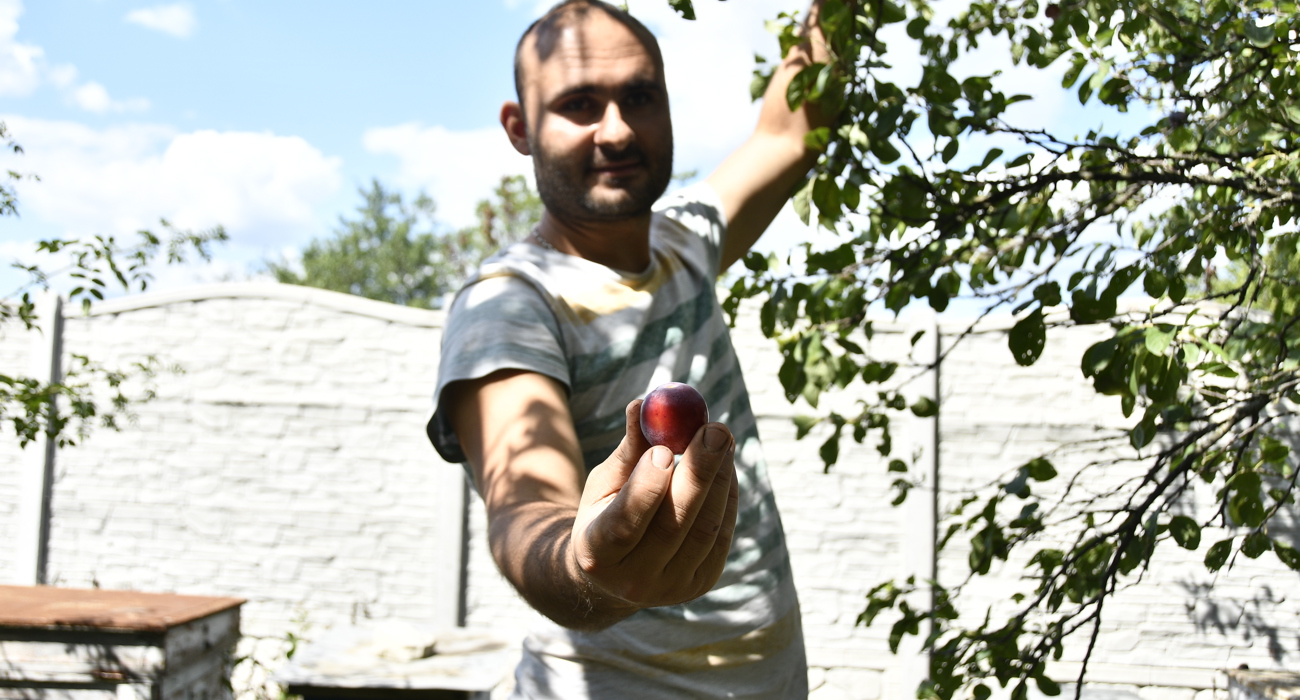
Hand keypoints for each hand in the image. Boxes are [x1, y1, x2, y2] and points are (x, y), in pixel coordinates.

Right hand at [569, 399, 739, 609]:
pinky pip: (723, 533)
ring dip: (720, 478)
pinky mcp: (702, 583)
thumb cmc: (605, 512)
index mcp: (597, 555)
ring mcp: (672, 588)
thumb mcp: (604, 482)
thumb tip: (642, 404)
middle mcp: (635, 580)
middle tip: (715, 429)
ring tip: (720, 437)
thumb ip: (628, 449)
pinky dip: (728, 495)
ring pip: (706, 528)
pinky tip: (724, 466)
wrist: (616, 572)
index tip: (663, 448)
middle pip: (674, 526)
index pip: (623, 525)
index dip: (646, 488)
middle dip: (699, 473)